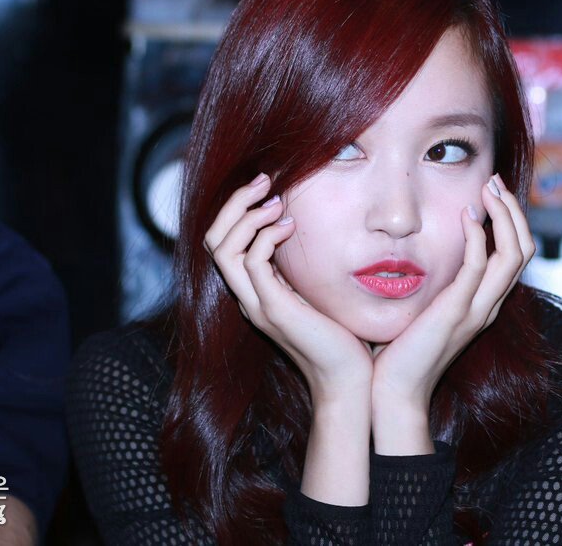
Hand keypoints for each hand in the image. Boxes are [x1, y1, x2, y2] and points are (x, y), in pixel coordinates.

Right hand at [205, 173, 373, 404]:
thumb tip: (307, 232)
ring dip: (247, 215)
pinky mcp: (273, 309)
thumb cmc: (342, 337)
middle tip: (264, 180)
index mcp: (255, 292)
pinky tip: (291, 226)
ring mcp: (256, 304)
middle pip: (212, 239)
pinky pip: (252, 262)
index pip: (222, 243)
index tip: (269, 189)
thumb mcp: (317, 292)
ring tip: (277, 202)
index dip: (237, 210)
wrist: (349, 380)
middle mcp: (248, 297)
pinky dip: (267, 236)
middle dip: (234, 203)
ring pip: (222, 248)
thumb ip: (303, 268)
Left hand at [369, 173, 535, 441]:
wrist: (392, 392)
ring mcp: (476, 310)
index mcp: (484, 303)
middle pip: (523, 249)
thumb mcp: (423, 308)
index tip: (490, 191)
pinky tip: (465, 217)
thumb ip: (432, 282)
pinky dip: (476, 238)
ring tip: (488, 189)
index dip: (510, 220)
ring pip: (513, 255)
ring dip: (504, 216)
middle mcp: (489, 305)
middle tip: (494, 181)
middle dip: (513, 210)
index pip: (515, 254)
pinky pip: (478, 268)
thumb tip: (418, 250)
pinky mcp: (456, 313)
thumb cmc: (398, 351)